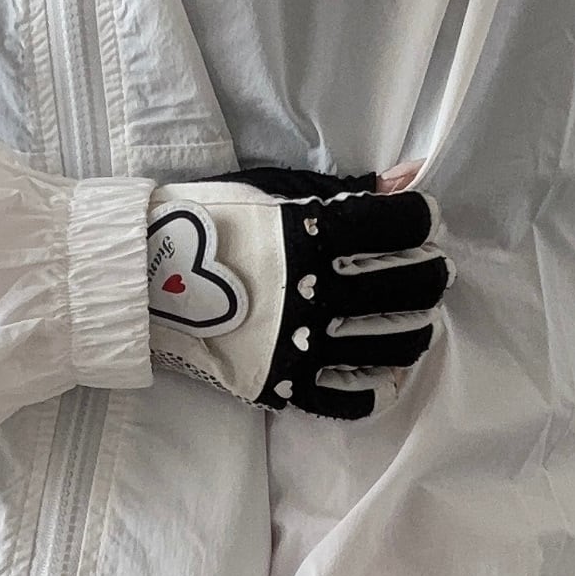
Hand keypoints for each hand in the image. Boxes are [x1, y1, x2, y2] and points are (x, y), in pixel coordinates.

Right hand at [146, 164, 451, 419]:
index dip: (424, 218)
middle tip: (425, 269)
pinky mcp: (284, 383)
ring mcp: (301, 344)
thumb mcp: (276, 188)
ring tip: (407, 317)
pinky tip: (377, 366)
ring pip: (397, 344)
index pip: (404, 224)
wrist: (142, 278)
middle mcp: (314, 291)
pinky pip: (352, 399)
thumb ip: (347, 189)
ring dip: (416, 327)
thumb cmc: (210, 222)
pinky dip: (376, 385)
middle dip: (432, 273)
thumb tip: (411, 176)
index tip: (419, 220)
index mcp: (312, 234)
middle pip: (415, 285)